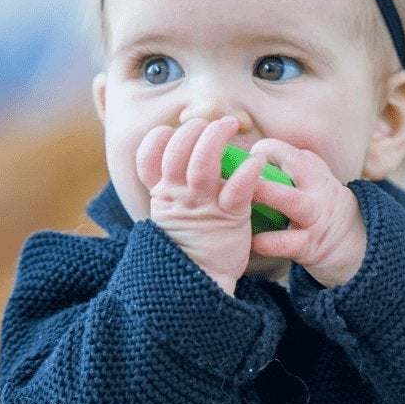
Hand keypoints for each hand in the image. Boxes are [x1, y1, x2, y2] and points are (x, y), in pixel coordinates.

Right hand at [135, 116, 261, 292]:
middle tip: (209, 122)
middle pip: (177, 152)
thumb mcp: (174, 213)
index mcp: (162, 194)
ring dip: (215, 138)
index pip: (148, 158)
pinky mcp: (229, 217)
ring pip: (202, 163)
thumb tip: (181, 156)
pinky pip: (238, 188)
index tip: (169, 132)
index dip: (157, 139)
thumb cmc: (194, 242)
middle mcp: (179, 196)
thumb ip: (174, 186)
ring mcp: (203, 206)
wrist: (203, 281)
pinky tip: (256, 161)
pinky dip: (247, 171)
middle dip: (192, 129)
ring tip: (228, 124)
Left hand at [245, 139, 367, 288]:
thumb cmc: (326, 216)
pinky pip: (287, 243)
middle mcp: (319, 190)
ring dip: (267, 195)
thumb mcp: (319, 187)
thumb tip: (254, 158)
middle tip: (239, 166)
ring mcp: (316, 217)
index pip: (293, 152)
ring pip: (292, 201)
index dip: (267, 150)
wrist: (361, 251)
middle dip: (267, 161)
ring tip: (244, 196)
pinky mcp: (312, 245)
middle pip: (297, 165)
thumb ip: (294, 173)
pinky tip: (252, 241)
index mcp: (318, 174)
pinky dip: (268, 242)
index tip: (249, 156)